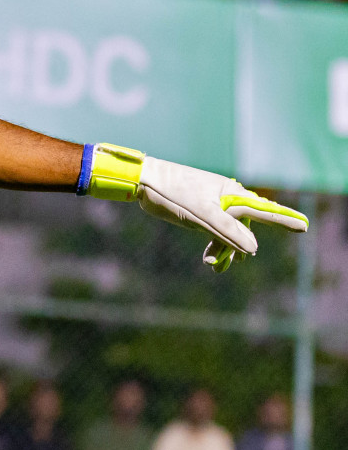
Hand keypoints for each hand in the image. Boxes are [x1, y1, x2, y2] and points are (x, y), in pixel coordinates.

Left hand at [135, 157, 307, 271]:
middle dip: (239, 246)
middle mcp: (227, 198)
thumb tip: (252, 249)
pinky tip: (209, 260)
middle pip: (244, 227)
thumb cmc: (173, 193)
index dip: (284, 220)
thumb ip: (227, 232)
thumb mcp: (202, 215)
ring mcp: (214, 205)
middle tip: (229, 264)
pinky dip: (214, 245)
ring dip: (224, 250)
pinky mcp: (200, 211)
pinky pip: (215, 230)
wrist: (144, 182)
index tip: (304, 227)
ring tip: (214, 266)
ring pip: (229, 231)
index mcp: (232, 194)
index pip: (264, 210)